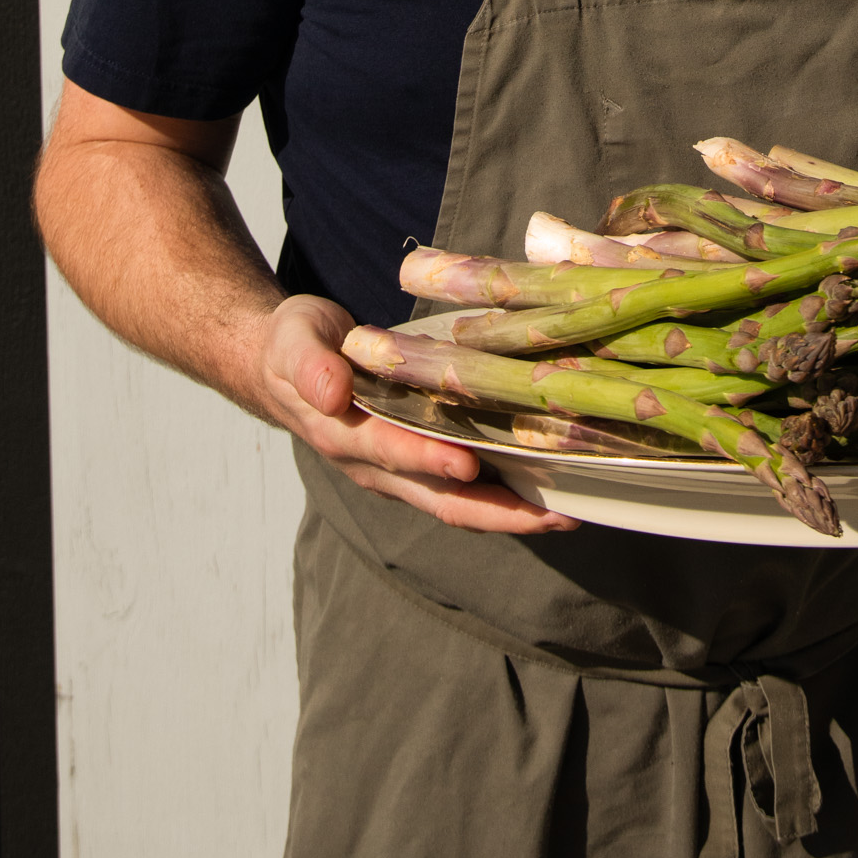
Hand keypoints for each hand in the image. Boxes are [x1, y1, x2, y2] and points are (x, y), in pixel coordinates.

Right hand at [250, 294, 576, 534]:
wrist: (287, 364)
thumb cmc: (295, 348)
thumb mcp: (295, 343)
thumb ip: (311, 367)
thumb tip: (332, 393)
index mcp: (347, 436)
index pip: (392, 453)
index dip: (428, 460)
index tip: (467, 463)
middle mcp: (379, 465)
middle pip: (444, 501)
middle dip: (500, 512)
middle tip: (556, 514)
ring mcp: (403, 470)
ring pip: (463, 504)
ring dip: (514, 512)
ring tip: (571, 510)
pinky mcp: (422, 460)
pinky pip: (470, 487)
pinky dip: (509, 492)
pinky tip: (551, 482)